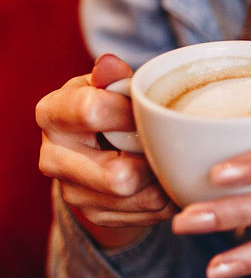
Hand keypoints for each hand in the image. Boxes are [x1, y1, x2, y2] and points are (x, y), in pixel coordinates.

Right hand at [36, 54, 174, 247]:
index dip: (131, 112)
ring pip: (138, 198)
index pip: (93, 112)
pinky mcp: (95, 215)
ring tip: (172, 158)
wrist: (98, 145)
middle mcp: (53, 158)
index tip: (149, 110)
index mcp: (53, 113)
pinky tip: (166, 177)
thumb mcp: (109, 85)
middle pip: (118, 175)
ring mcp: (72, 192)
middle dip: (153, 159)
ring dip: (165, 180)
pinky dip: (165, 197)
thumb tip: (111, 63)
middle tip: (168, 142)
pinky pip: (146, 214)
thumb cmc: (111, 104)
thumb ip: (113, 77)